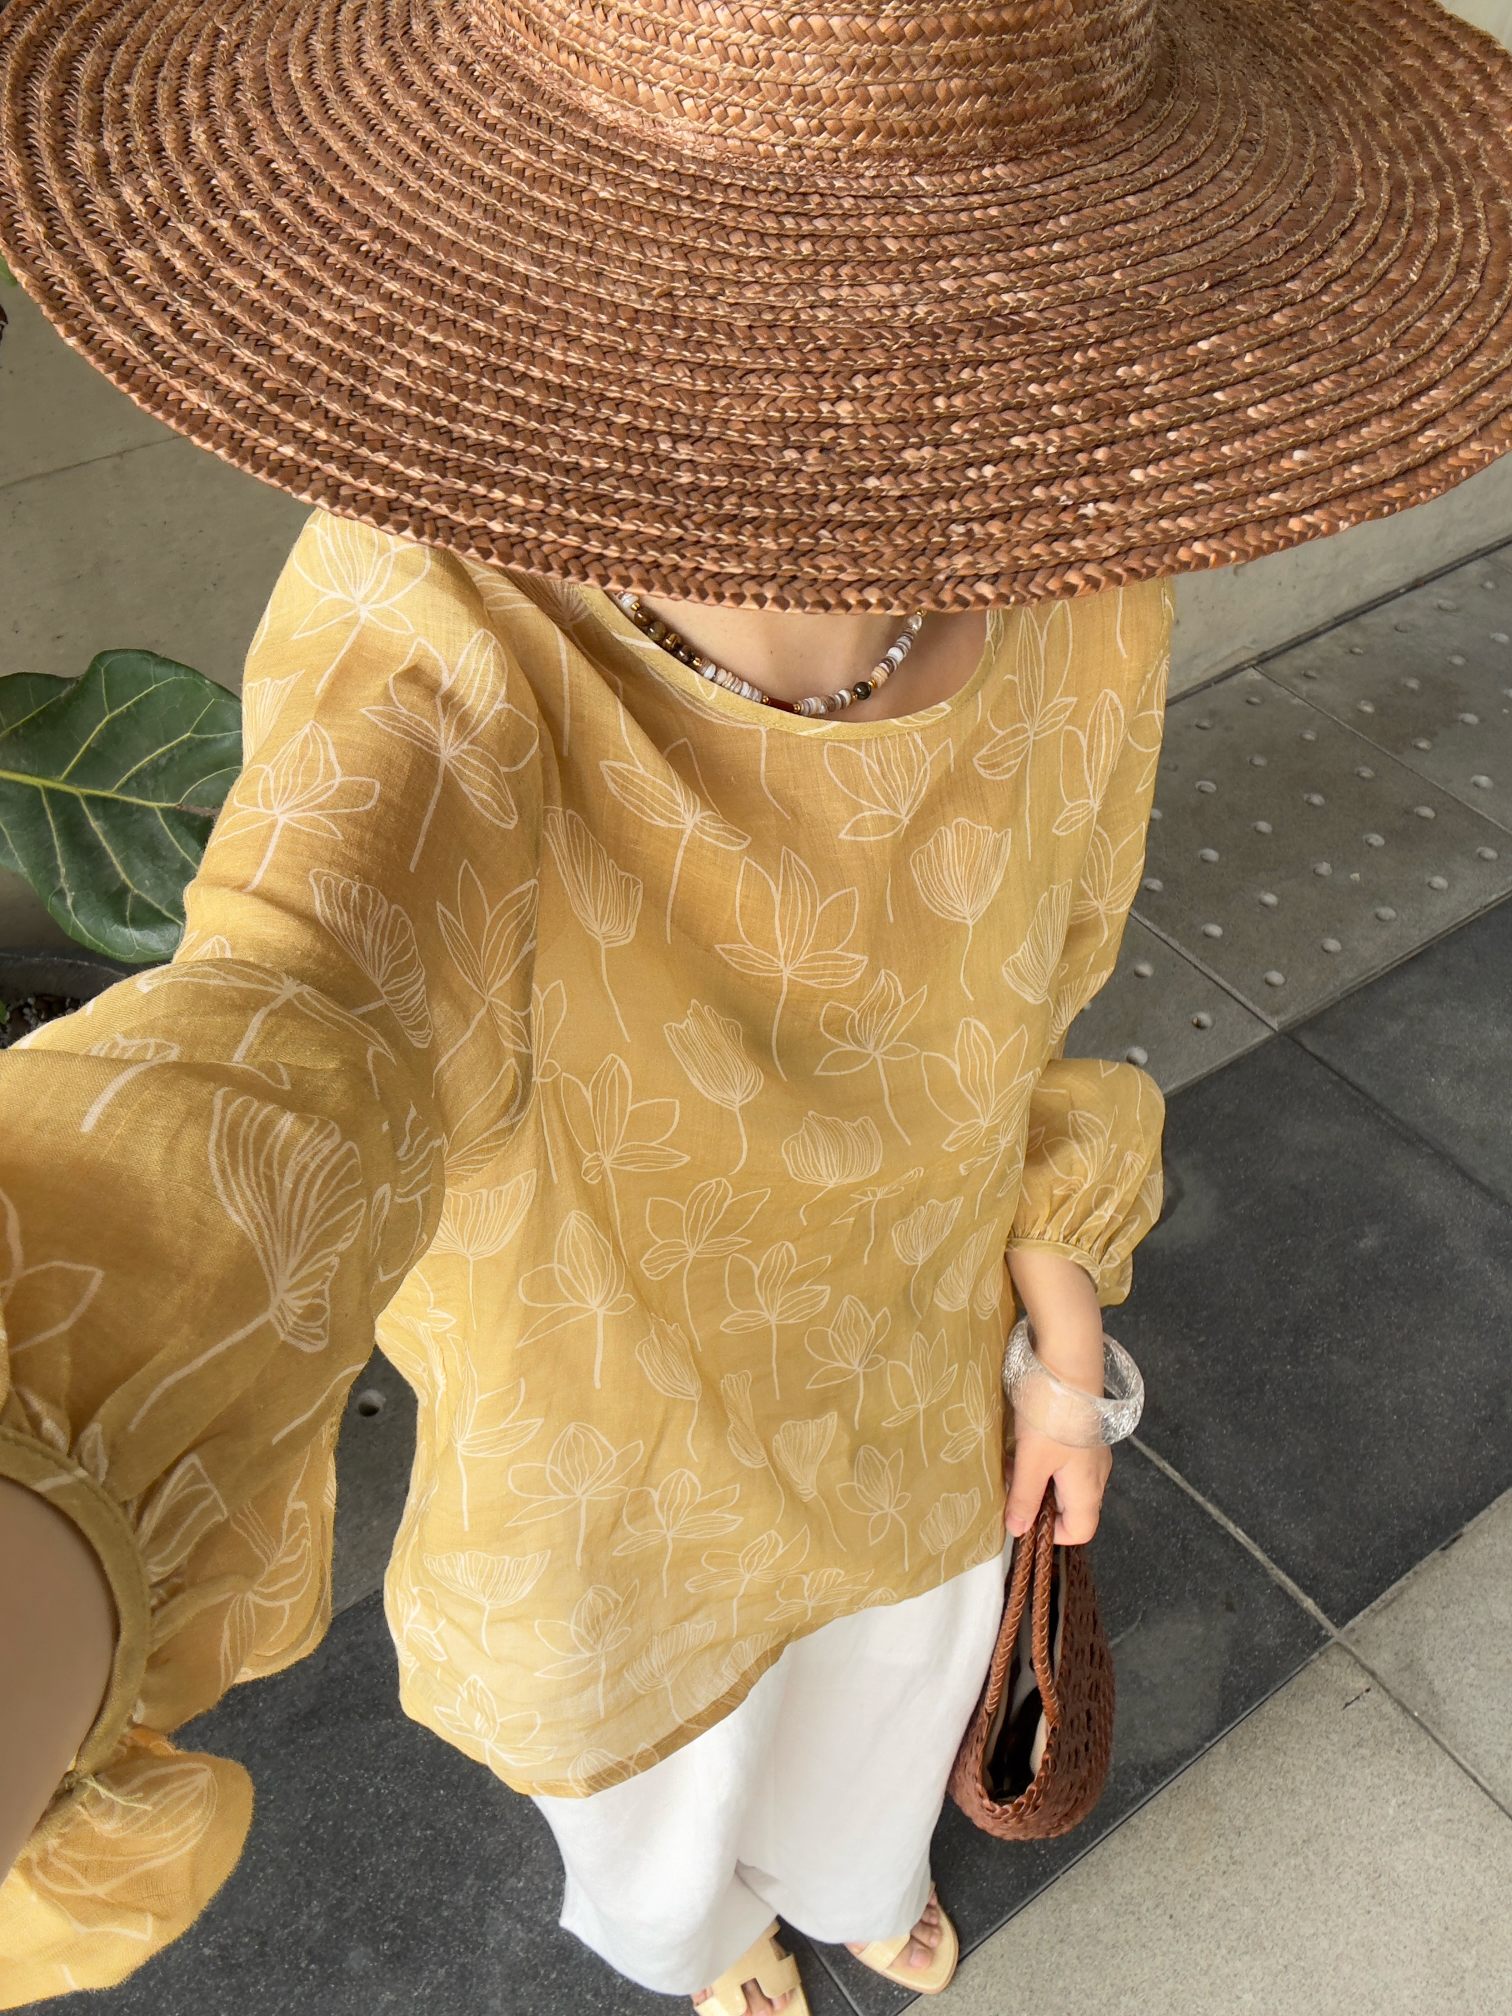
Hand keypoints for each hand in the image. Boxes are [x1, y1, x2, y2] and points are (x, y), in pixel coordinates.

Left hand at [1003, 1423, 1111, 1544]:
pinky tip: (1023, 1442)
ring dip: (1037, 1478)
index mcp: (1087, 1489)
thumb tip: (1017, 1530)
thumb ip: (1024, 1498)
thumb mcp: (1031, 1461)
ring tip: (1013, 1461)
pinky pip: (1063, 1459)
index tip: (1023, 1517)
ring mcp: (1091, 1452)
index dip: (1051, 1534)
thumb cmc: (1052, 1416)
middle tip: (1012, 1483)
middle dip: (1038, 1501)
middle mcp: (1095, 1475)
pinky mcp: (1082, 1432)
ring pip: (1063, 1481)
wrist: (1068, 1365)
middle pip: (1070, 1507)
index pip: (1079, 1531)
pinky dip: (1042, 1459)